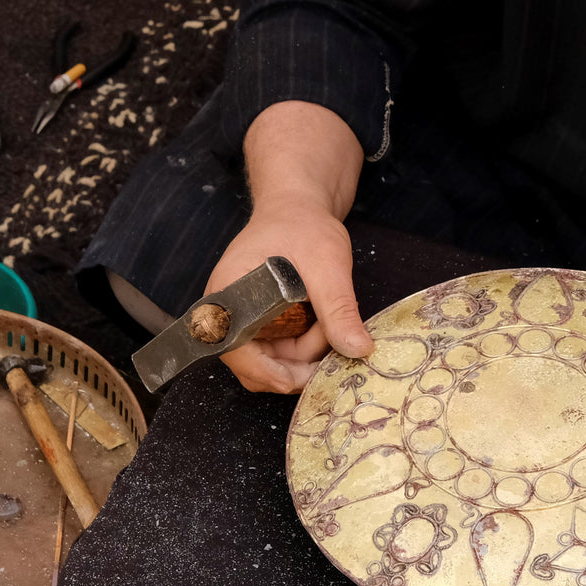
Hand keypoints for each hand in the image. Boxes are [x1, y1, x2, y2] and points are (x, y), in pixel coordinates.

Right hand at [204, 202, 373, 393]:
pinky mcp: (262, 324)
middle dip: (295, 365)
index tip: (303, 378)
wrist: (300, 208)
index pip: (236, 351)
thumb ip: (338, 309)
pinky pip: (282, 350)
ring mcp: (245, 321)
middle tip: (331, 347)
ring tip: (327, 320)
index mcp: (227, 295)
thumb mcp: (326, 265)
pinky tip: (322, 323)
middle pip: (254, 365)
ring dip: (305, 354)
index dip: (268, 371)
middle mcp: (228, 314)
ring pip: (273, 362)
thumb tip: (358, 349)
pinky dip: (305, 345)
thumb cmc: (302, 225)